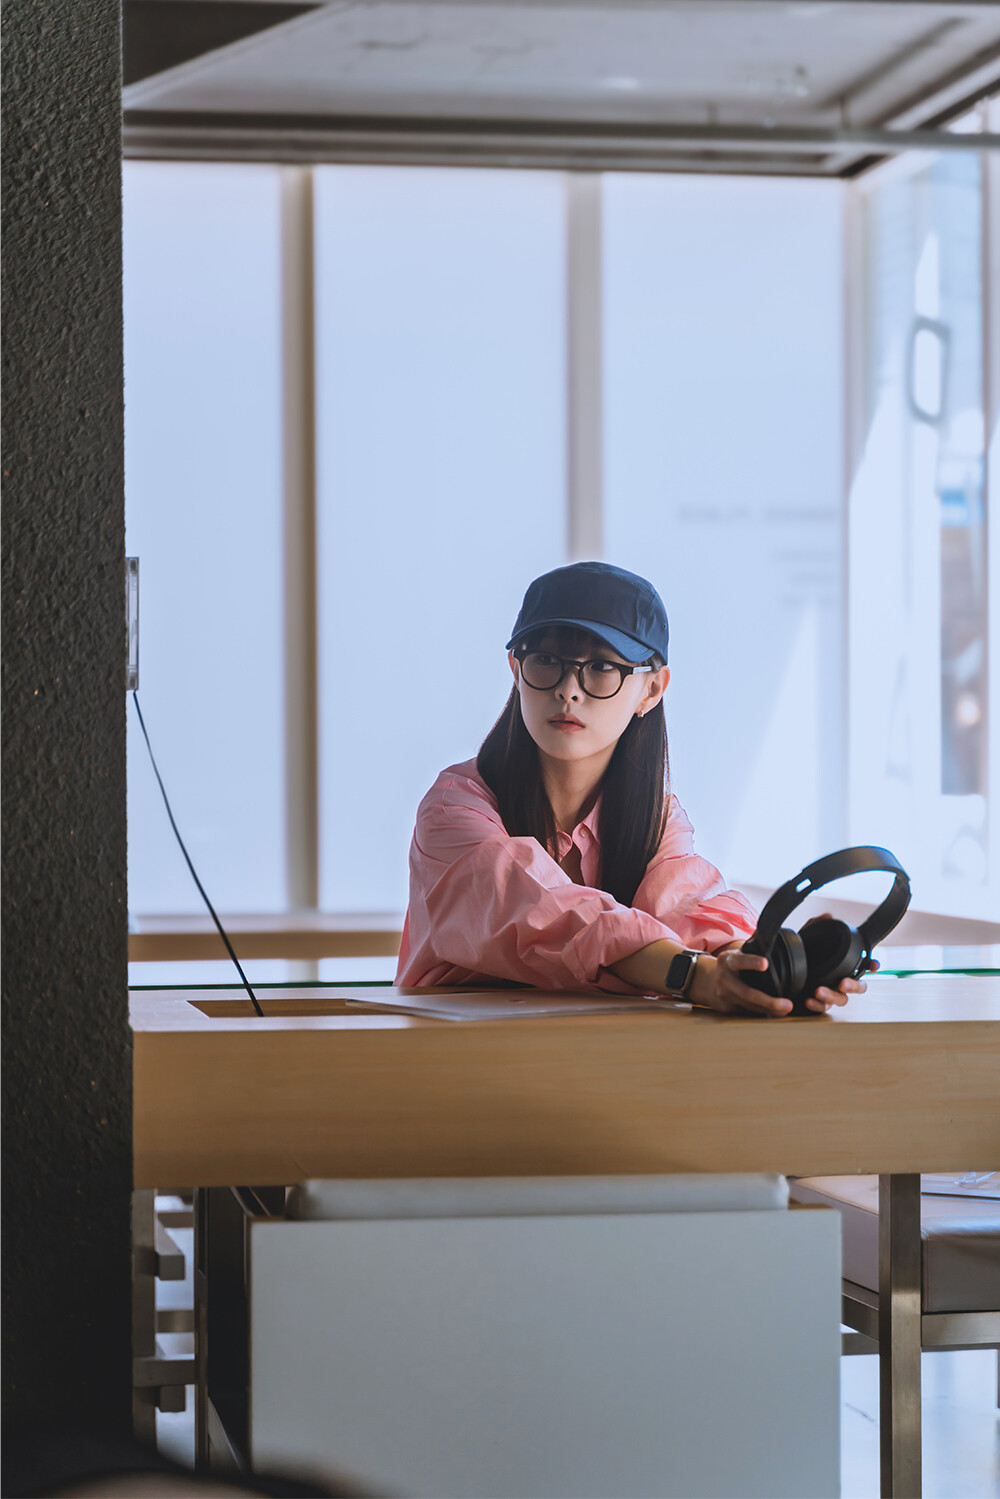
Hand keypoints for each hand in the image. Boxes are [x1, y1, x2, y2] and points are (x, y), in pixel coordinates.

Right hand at [689, 926, 877, 1016]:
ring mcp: (726, 996)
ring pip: (750, 1006)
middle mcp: (725, 978)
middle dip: (768, 1001)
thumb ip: (765, 941)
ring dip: (769, 1010)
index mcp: (729, 960)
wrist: (706, 981)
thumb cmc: (735, 962)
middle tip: (787, 1004)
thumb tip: (821, 916)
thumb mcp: (743, 949)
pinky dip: (763, 1014)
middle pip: (748, 993)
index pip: (740, 960)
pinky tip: (776, 1016)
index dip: (751, 962)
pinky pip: (749, 1013)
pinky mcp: (729, 1009)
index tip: (765, 963)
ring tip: (787, 1010)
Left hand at [798, 914, 876, 1013]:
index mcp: (843, 965)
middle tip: (843, 982)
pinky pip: (822, 1008)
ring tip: (819, 991)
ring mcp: (831, 993)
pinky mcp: (818, 1003)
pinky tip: (809, 1000)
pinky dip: (817, 1005)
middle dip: (853, 985)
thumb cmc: (800, 954)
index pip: (863, 966)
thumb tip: (828, 916)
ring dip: (831, 996)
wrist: (780, 972)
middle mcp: (840, 980)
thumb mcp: (806, 936)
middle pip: (858, 987)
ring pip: (841, 1000)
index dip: (871, 965)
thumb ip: (816, 925)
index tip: (874, 965)